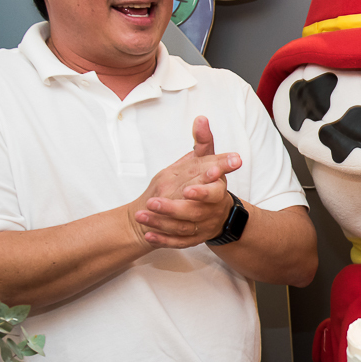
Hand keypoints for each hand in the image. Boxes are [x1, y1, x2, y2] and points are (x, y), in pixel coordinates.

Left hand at [129, 116, 242, 247]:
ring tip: (141, 215)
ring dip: (162, 223)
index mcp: (218, 190)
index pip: (214, 191)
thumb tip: (200, 119)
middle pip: (195, 212)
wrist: (215, 212)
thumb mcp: (207, 160)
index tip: (188, 190)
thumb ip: (204, 142)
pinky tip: (149, 235)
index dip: (202, 192)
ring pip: (184, 228)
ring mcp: (204, 226)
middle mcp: (213, 210)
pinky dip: (164, 240)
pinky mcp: (194, 239)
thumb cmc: (208, 181)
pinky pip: (179, 242)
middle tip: (152, 201)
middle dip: (173, 208)